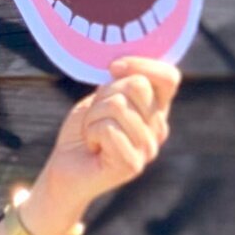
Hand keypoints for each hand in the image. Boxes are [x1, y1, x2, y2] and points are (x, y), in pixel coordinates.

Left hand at [22, 58, 180, 234]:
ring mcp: (148, 148)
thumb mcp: (102, 99)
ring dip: (93, 117)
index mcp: (155, 110)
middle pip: (137, 86)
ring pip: (118, 106)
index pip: (169, 77)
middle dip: (105, 94)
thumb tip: (122, 65)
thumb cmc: (83, 132)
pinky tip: (93, 148)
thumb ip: (121, 84)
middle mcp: (158, 129)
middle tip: (96, 116)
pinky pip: (108, 129)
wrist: (65, 170)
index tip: (114, 67)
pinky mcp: (133, 164)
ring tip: (93, 134)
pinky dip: (91, 133)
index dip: (142, 65)